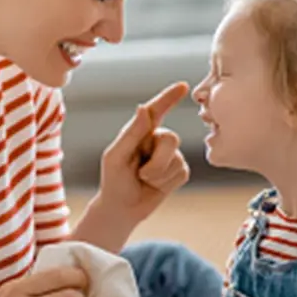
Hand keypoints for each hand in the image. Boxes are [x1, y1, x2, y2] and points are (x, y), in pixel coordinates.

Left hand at [97, 82, 191, 222]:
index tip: (183, 86)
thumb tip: (144, 107)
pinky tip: (155, 186)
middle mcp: (156, 140)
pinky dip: (166, 183)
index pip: (156, 110)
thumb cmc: (114, 181)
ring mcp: (170, 155)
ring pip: (176, 158)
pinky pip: (181, 172)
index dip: (169, 97)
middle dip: (157, 161)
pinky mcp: (178, 172)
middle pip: (171, 138)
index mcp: (139, 132)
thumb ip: (132, 132)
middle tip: (141, 174)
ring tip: (144, 180)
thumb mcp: (116, 156)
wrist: (122, 209)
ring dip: (158, 175)